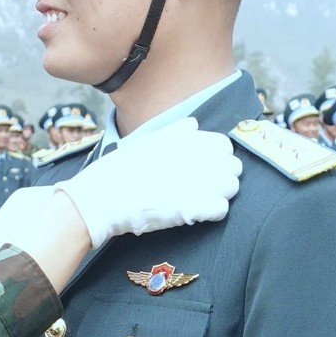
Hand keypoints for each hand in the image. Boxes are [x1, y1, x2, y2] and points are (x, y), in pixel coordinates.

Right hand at [54, 117, 239, 249]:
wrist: (102, 197)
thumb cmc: (120, 170)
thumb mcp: (146, 141)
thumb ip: (174, 132)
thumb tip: (193, 124)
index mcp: (186, 140)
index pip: (224, 145)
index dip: (217, 159)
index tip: (205, 168)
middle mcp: (196, 157)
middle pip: (234, 167)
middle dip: (223, 176)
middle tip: (203, 187)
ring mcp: (196, 182)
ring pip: (232, 188)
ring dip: (221, 194)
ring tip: (201, 200)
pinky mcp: (192, 208)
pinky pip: (221, 209)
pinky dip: (213, 212)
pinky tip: (198, 213)